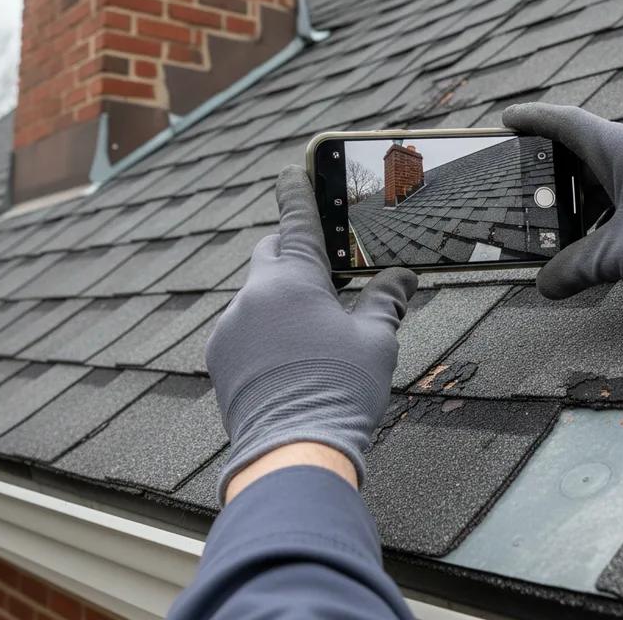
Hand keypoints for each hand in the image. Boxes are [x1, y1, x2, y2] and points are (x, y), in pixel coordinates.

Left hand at [207, 165, 417, 503]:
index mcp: (294, 280)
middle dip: (291, 252)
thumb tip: (404, 278)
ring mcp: (230, 325)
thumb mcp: (375, 340)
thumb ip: (386, 300)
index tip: (289, 172)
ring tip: (307, 335)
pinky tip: (285, 360)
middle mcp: (254, 294)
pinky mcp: (218, 355)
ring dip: (278, 299)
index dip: (297, 194)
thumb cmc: (340, 389)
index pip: (297, 223)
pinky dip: (261, 329)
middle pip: (270, 253)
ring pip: (256, 293)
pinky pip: (241, 325)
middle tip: (319, 273)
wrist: (294, 450)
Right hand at [503, 103, 622, 298]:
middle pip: (580, 149)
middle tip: (531, 195)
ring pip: (605, 168)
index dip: (530, 120)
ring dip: (584, 194)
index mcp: (618, 146)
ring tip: (569, 226)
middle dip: (554, 174)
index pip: (562, 122)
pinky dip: (609, 200)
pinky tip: (607, 230)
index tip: (507, 120)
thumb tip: (545, 285)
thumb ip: (576, 268)